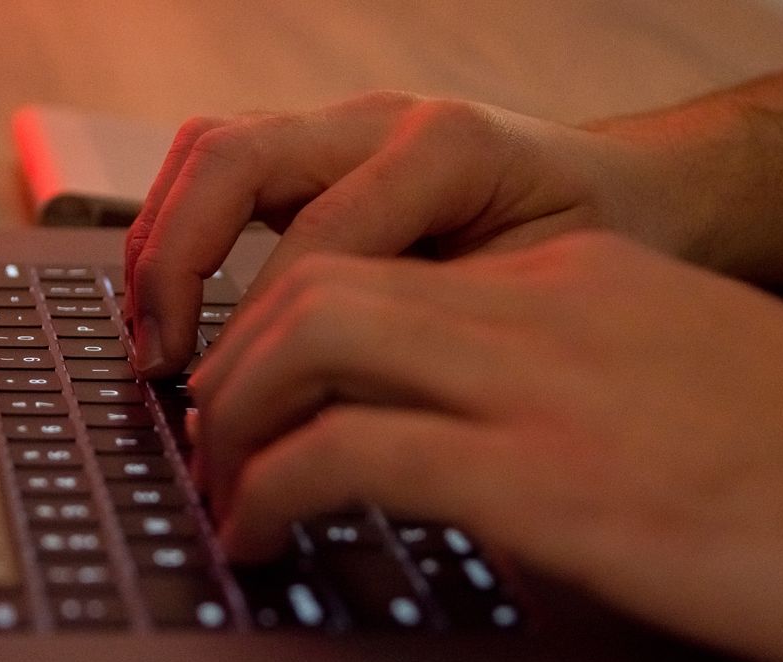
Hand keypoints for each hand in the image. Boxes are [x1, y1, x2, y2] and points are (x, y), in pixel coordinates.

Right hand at [125, 92, 670, 376]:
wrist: (627, 193)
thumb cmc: (597, 248)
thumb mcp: (546, 298)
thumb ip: (445, 331)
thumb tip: (335, 410)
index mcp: (445, 148)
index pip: (315, 242)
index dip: (263, 336)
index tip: (243, 421)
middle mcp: (381, 120)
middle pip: (231, 158)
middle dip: (175, 264)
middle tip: (162, 364)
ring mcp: (344, 128)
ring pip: (210, 150)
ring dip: (161, 242)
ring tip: (155, 339)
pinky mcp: (322, 153)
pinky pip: (222, 168)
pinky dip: (182, 231)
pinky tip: (180, 302)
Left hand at [190, 232, 782, 661]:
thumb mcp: (669, 370)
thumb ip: (564, 366)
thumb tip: (466, 414)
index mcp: (570, 277)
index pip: (381, 266)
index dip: (288, 323)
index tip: (261, 384)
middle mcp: (542, 305)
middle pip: (324, 283)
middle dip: (240, 357)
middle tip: (214, 430)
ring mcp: (540, 383)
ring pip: (316, 341)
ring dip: (238, 414)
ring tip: (223, 483)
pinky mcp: (544, 477)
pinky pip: (353, 452)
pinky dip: (277, 486)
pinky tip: (262, 530)